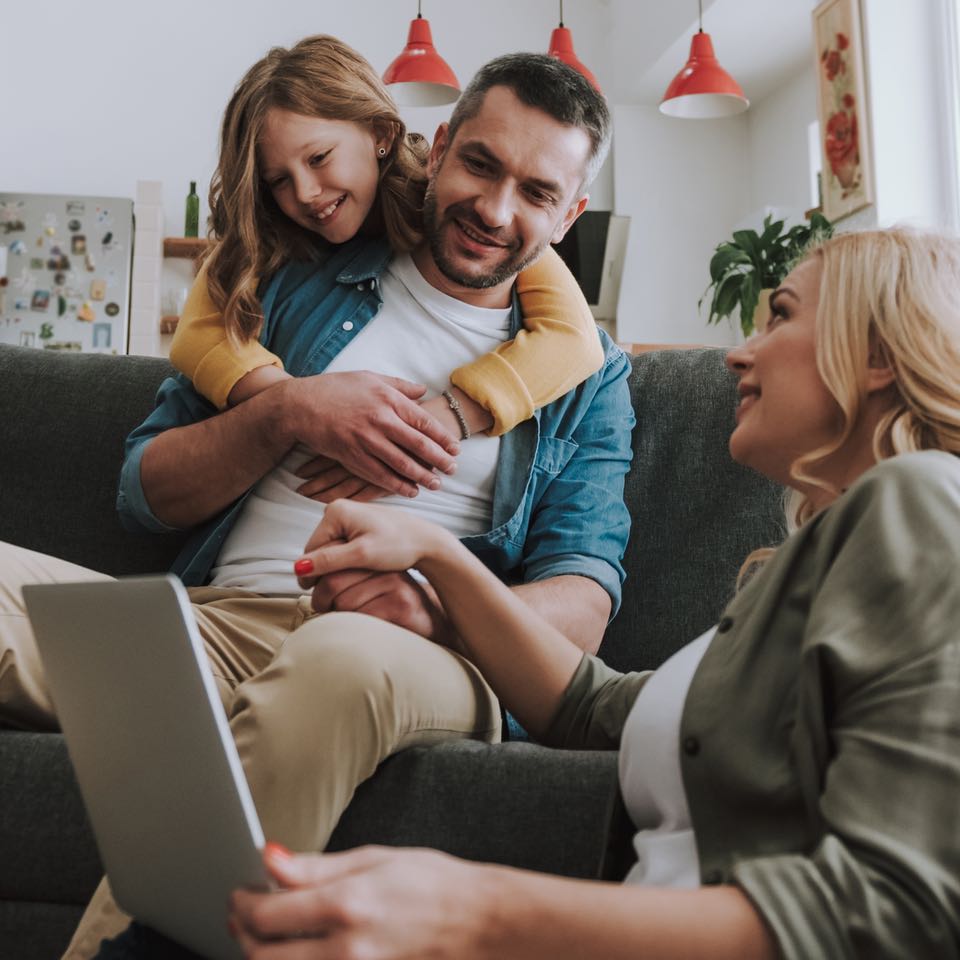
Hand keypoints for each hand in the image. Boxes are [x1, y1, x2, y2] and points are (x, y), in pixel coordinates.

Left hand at [230, 843, 491, 959]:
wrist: (480, 924)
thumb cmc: (433, 884)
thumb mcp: (375, 858)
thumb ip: (316, 866)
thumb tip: (270, 858)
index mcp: (348, 904)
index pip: (268, 913)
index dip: (243, 902)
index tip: (241, 891)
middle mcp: (346, 949)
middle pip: (264, 955)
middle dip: (245, 933)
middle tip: (245, 912)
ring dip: (264, 955)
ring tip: (267, 934)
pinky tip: (298, 951)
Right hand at [280, 372, 459, 498]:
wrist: (300, 405)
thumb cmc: (336, 388)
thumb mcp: (370, 378)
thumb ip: (399, 386)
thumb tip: (423, 391)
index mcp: (387, 399)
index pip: (423, 421)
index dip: (442, 437)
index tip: (455, 448)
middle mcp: (380, 420)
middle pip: (417, 444)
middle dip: (439, 459)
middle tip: (453, 470)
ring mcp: (365, 440)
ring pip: (401, 463)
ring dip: (422, 476)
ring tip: (436, 484)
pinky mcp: (352, 456)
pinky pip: (380, 475)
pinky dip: (397, 485)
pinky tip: (410, 491)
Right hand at [295, 501, 454, 583]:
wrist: (427, 542)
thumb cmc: (399, 546)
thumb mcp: (362, 555)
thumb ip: (329, 561)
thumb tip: (298, 568)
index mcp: (335, 511)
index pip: (311, 549)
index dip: (313, 573)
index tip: (318, 595)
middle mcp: (338, 508)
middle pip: (319, 548)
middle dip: (326, 569)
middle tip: (337, 591)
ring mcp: (348, 515)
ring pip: (331, 549)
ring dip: (336, 567)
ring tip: (351, 581)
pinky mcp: (357, 524)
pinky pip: (343, 546)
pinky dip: (347, 560)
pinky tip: (359, 571)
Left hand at [307, 567, 453, 642]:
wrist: (432, 620)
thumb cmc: (392, 604)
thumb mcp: (371, 583)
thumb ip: (346, 576)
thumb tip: (306, 575)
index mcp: (375, 560)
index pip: (334, 563)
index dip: (318, 580)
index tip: (316, 592)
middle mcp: (384, 568)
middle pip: (334, 582)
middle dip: (321, 600)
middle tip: (323, 608)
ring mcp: (394, 587)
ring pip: (344, 603)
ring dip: (337, 617)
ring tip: (346, 620)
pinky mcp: (400, 607)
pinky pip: (361, 618)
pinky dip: (355, 627)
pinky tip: (364, 628)